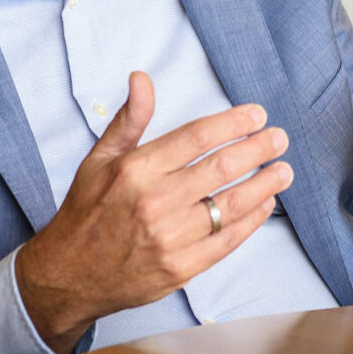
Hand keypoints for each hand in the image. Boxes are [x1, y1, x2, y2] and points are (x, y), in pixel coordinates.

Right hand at [15, 71, 293, 353]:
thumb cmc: (86, 211)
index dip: (233, 123)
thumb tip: (142, 78)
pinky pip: (227, 241)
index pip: (197, 137)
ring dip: (264, 185)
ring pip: (231, 205)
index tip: (257, 115)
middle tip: (280, 138)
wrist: (68, 275)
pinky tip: (264, 205)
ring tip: (283, 171)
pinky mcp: (180, 269)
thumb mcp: (99, 159)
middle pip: (222, 168)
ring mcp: (170, 238)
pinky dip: (251, 222)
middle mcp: (155, 202)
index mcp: (136, 169)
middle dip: (258, 149)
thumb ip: (129, 119)